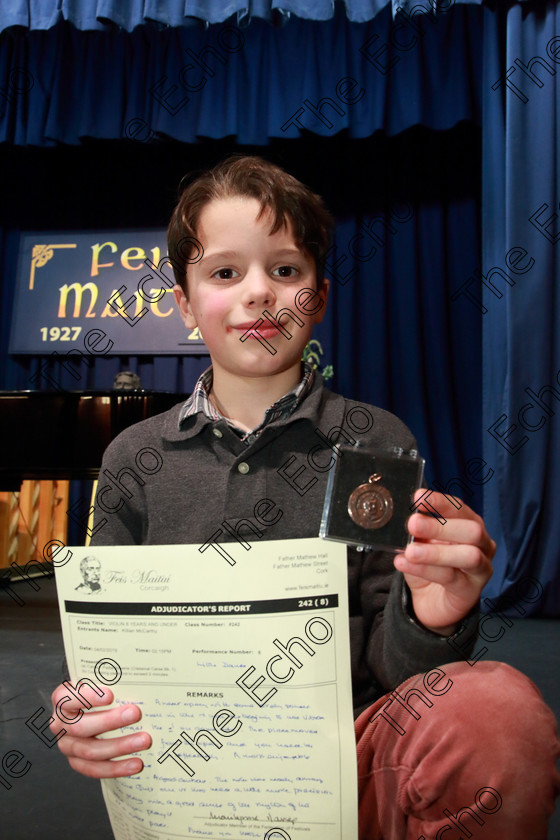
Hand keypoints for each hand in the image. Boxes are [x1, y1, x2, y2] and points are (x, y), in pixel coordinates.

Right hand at [50, 682, 150, 777]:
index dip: (87, 697)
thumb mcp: (98, 679)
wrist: (86, 707)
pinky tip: (136, 763)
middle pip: (80, 726)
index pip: (68, 698)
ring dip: (119, 746)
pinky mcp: (78, 762)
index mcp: (62, 700)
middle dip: (110, 721)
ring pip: (90, 750)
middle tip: (135, 713)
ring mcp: (67, 745)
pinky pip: (95, 769)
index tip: (110, 695)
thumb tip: (136, 680)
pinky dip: (117, 767)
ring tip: (143, 741)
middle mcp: (61, 724)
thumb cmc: (96, 690)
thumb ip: (109, 679)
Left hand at [394, 491, 495, 634]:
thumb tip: (406, 517)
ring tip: (410, 551)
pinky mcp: (471, 591)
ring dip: (436, 552)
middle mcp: (483, 544)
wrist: (432, 601)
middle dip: (441, 526)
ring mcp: (481, 568)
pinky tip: (404, 564)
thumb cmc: (430, 564)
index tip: (418, 497)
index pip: (459, 508)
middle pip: (471, 530)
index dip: (440, 502)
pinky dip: (425, 570)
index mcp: (470, 524)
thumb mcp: (421, 542)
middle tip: (412, 524)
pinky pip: (451, 578)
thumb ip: (418, 530)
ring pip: (468, 555)